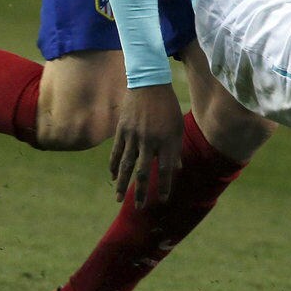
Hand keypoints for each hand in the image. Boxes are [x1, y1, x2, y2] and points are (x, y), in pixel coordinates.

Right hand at [109, 84, 183, 205]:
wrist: (149, 83)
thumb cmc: (167, 105)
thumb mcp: (177, 125)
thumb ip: (176, 148)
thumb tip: (177, 168)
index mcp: (167, 139)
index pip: (165, 169)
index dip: (164, 186)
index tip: (162, 199)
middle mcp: (150, 140)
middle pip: (143, 172)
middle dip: (141, 192)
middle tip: (139, 208)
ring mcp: (134, 135)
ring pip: (126, 166)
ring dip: (123, 185)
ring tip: (119, 199)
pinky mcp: (122, 130)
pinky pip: (116, 152)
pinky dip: (114, 166)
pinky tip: (113, 177)